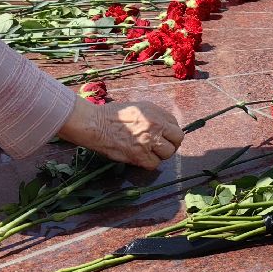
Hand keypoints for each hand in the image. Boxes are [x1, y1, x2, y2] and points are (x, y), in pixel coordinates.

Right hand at [57, 98, 182, 169]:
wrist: (95, 124)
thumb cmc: (112, 114)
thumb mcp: (138, 107)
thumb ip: (154, 116)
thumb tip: (165, 127)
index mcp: (155, 112)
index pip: (176, 125)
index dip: (170, 133)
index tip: (164, 136)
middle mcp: (155, 126)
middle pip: (177, 140)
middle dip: (170, 144)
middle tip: (160, 146)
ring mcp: (148, 141)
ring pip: (168, 153)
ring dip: (160, 154)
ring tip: (149, 152)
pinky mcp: (139, 155)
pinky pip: (153, 164)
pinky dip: (148, 163)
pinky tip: (140, 157)